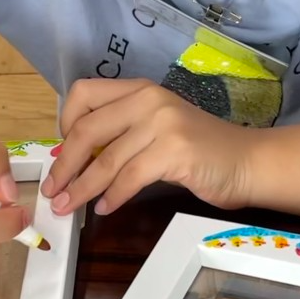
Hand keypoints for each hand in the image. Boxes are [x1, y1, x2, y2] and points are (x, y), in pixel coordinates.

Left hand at [42, 79, 255, 215]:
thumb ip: (119, 134)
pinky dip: (112, 197)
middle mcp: (149, 99)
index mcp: (140, 89)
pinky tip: (103, 209)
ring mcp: (163, 124)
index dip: (64, 123)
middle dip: (64, 165)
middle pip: (87, 130)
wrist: (247, 162)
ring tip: (67, 207)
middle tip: (52, 190)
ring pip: (105, 160)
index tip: (59, 152)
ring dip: (81, 188)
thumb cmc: (200, 150)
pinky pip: (130, 179)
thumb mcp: (156, 129)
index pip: (84, 93)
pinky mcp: (176, 152)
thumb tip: (70, 157)